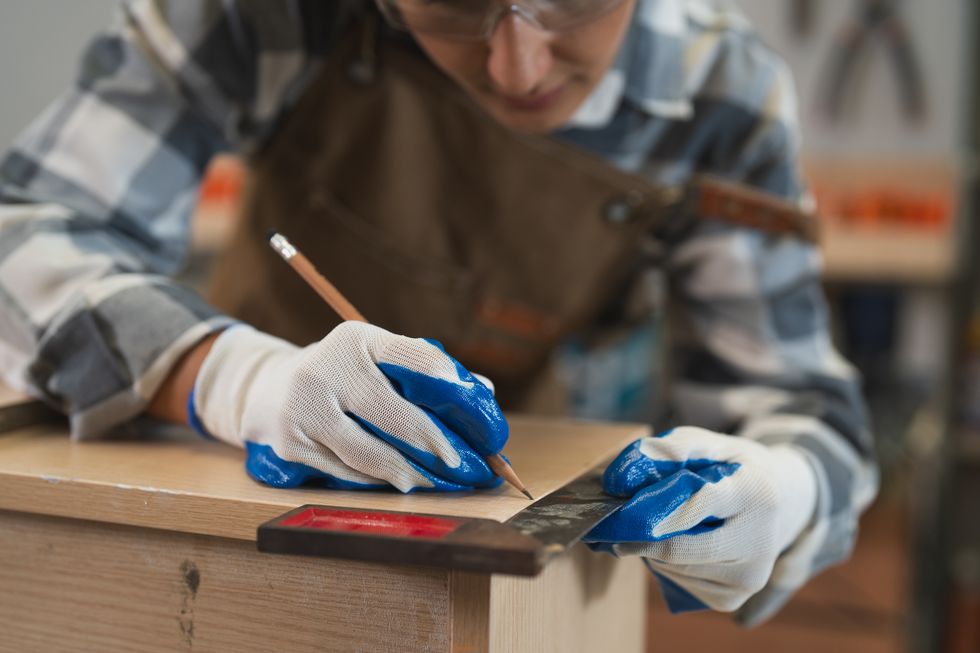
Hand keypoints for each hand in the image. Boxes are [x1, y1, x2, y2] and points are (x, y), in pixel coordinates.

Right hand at [191, 321, 507, 491]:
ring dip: (406, 472)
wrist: (269, 391)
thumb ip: (425, 370)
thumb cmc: (344, 375)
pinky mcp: (291, 443)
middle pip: (391, 413)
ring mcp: (304, 407)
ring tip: (433, 481)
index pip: (408, 354)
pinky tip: (397, 483)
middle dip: (431, 443)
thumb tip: (484, 391)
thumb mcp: (376, 359)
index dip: (442, 376)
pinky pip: (345, 471)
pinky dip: (376, 481)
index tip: (472, 401)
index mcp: (356, 340)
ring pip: (367, 452)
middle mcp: (327, 368)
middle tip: (457, 463)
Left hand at [584, 427, 816, 612]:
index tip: (618, 507)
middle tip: (612, 523)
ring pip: (672, 567)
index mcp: (756, 493)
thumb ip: (668, 449)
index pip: (697, 504)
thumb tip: (620, 479)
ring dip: (650, 547)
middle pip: (677, 547)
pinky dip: (665, 564)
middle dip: (637, 535)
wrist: (781, 503)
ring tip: (658, 525)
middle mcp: (759, 542)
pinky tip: (678, 543)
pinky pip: (678, 582)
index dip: (652, 508)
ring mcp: (748, 577)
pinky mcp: (732, 599)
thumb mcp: (708, 444)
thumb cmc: (733, 469)